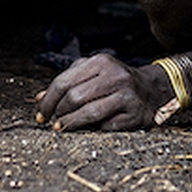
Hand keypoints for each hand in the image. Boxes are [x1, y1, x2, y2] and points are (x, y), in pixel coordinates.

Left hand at [35, 54, 171, 131]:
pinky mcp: (134, 114)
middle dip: (58, 112)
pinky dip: (93, 129)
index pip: (64, 81)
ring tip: (62, 128)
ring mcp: (126, 94)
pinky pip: (106, 126)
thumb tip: (38, 99)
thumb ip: (67, 83)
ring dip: (70, 123)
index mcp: (101, 62)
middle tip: (52, 122)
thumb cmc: (116, 83)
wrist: (153, 90)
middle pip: (74, 97)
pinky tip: (88, 129)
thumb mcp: (93, 75)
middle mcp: (115, 75)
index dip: (48, 100)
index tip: (40, 114)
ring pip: (89, 113)